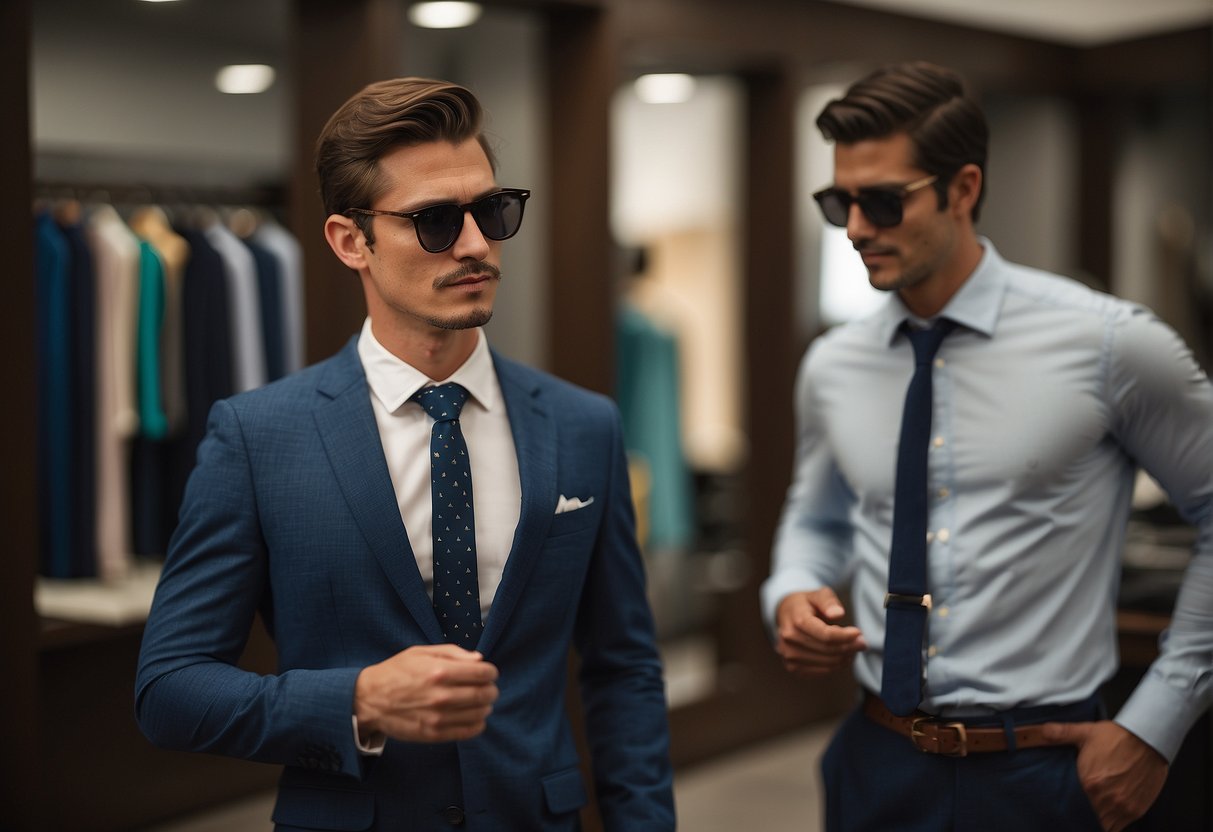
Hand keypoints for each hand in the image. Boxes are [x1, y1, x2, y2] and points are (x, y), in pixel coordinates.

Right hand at [354, 644, 498, 743]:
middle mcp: (441, 696)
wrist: (369, 699)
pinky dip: (477, 724)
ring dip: (486, 707)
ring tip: (480, 702)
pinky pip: (468, 732)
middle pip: (484, 694)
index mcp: (439, 671)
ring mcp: (438, 718)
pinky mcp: (434, 734)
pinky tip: (473, 717)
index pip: (482, 673)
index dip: (491, 672)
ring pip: (479, 714)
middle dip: (491, 690)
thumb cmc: (396, 672)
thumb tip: (479, 659)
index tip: (489, 673)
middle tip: (488, 687)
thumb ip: (453, 653)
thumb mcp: (421, 652)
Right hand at [774, 588, 866, 676]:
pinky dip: (836, 666)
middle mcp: (790, 640)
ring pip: (827, 664)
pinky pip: (822, 672)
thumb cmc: (806, 604)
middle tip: (862, 642)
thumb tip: (838, 614)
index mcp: (796, 620)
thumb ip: (829, 601)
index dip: (845, 637)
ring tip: (853, 648)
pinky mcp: (792, 667)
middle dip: (849, 647)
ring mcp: (789, 655)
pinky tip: (843, 655)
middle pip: (828, 650)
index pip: (825, 635)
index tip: (859, 633)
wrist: (785, 615)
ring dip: (845, 657)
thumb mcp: (818, 595)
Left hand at [1040, 719, 1167, 831]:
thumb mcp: (1085, 732)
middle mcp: (1106, 798)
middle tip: (1078, 810)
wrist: (1148, 739)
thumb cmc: (1117, 736)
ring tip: (1091, 812)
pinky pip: (1120, 826)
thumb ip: (1060, 733)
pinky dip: (1113, 823)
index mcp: (1089, 783)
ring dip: (1097, 820)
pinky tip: (1107, 814)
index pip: (1073, 806)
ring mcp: (1123, 806)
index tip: (1065, 807)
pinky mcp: (1136, 809)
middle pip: (1088, 818)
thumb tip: (1042, 731)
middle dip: (1082, 815)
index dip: (1069, 808)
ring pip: (1105, 825)